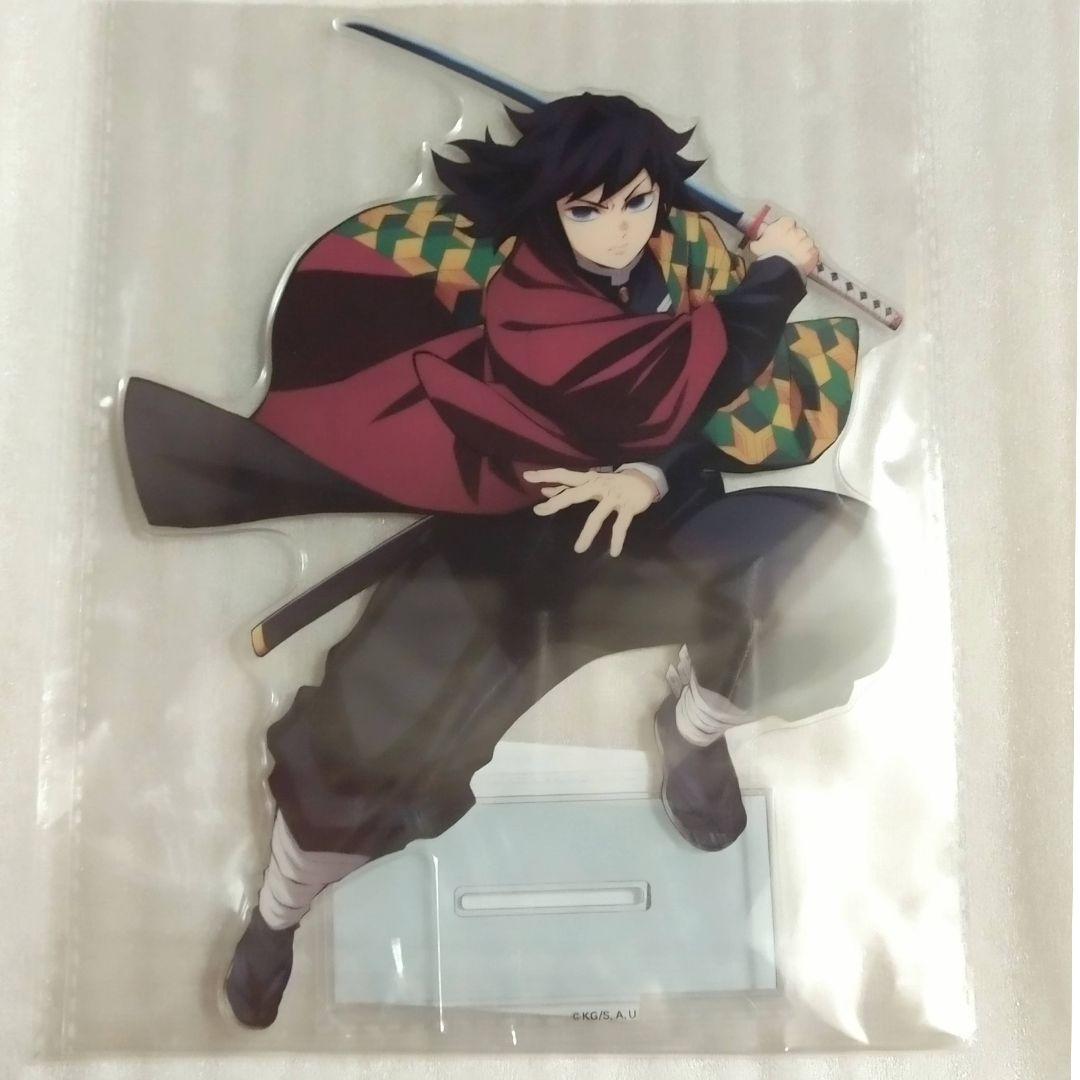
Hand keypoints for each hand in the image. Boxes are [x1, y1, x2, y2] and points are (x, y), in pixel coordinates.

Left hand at [523, 468, 657, 555]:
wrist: (644, 479)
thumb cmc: (611, 483)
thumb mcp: (590, 484)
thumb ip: (568, 488)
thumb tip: (545, 491)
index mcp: (588, 480)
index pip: (564, 476)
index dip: (546, 476)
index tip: (527, 477)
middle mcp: (599, 486)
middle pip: (574, 494)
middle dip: (557, 503)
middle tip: (539, 511)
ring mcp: (614, 497)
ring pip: (597, 516)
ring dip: (587, 534)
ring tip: (578, 550)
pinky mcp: (628, 507)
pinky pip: (620, 526)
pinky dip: (617, 539)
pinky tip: (613, 552)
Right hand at [748, 216, 819, 275]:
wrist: (778, 269)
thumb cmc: (766, 255)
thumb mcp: (757, 246)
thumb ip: (759, 241)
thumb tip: (756, 241)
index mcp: (784, 225)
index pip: (788, 221)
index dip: (786, 228)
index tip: (783, 235)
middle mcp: (797, 231)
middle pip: (799, 231)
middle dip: (796, 237)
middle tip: (790, 247)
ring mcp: (807, 241)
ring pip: (808, 241)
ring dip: (804, 246)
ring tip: (797, 256)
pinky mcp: (813, 252)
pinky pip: (814, 251)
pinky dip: (811, 255)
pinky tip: (805, 260)